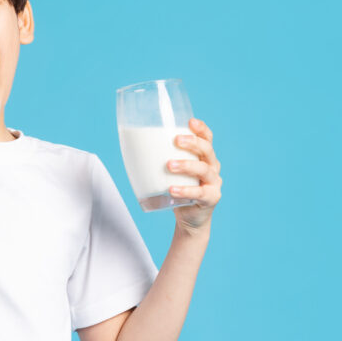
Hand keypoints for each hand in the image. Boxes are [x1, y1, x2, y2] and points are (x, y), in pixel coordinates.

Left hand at [166, 118, 221, 234]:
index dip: (201, 129)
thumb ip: (158, 158)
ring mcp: (213, 183)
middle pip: (207, 150)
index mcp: (204, 156)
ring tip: (169, 165)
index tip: (190, 122)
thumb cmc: (177, 188)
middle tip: (176, 140)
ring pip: (203, 170)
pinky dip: (185, 191)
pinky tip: (172, 190)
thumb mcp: (170, 172)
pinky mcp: (211, 199)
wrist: (189, 218)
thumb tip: (128, 144)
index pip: (207, 138)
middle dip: (192, 143)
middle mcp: (212, 167)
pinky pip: (200, 193)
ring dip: (186, 165)